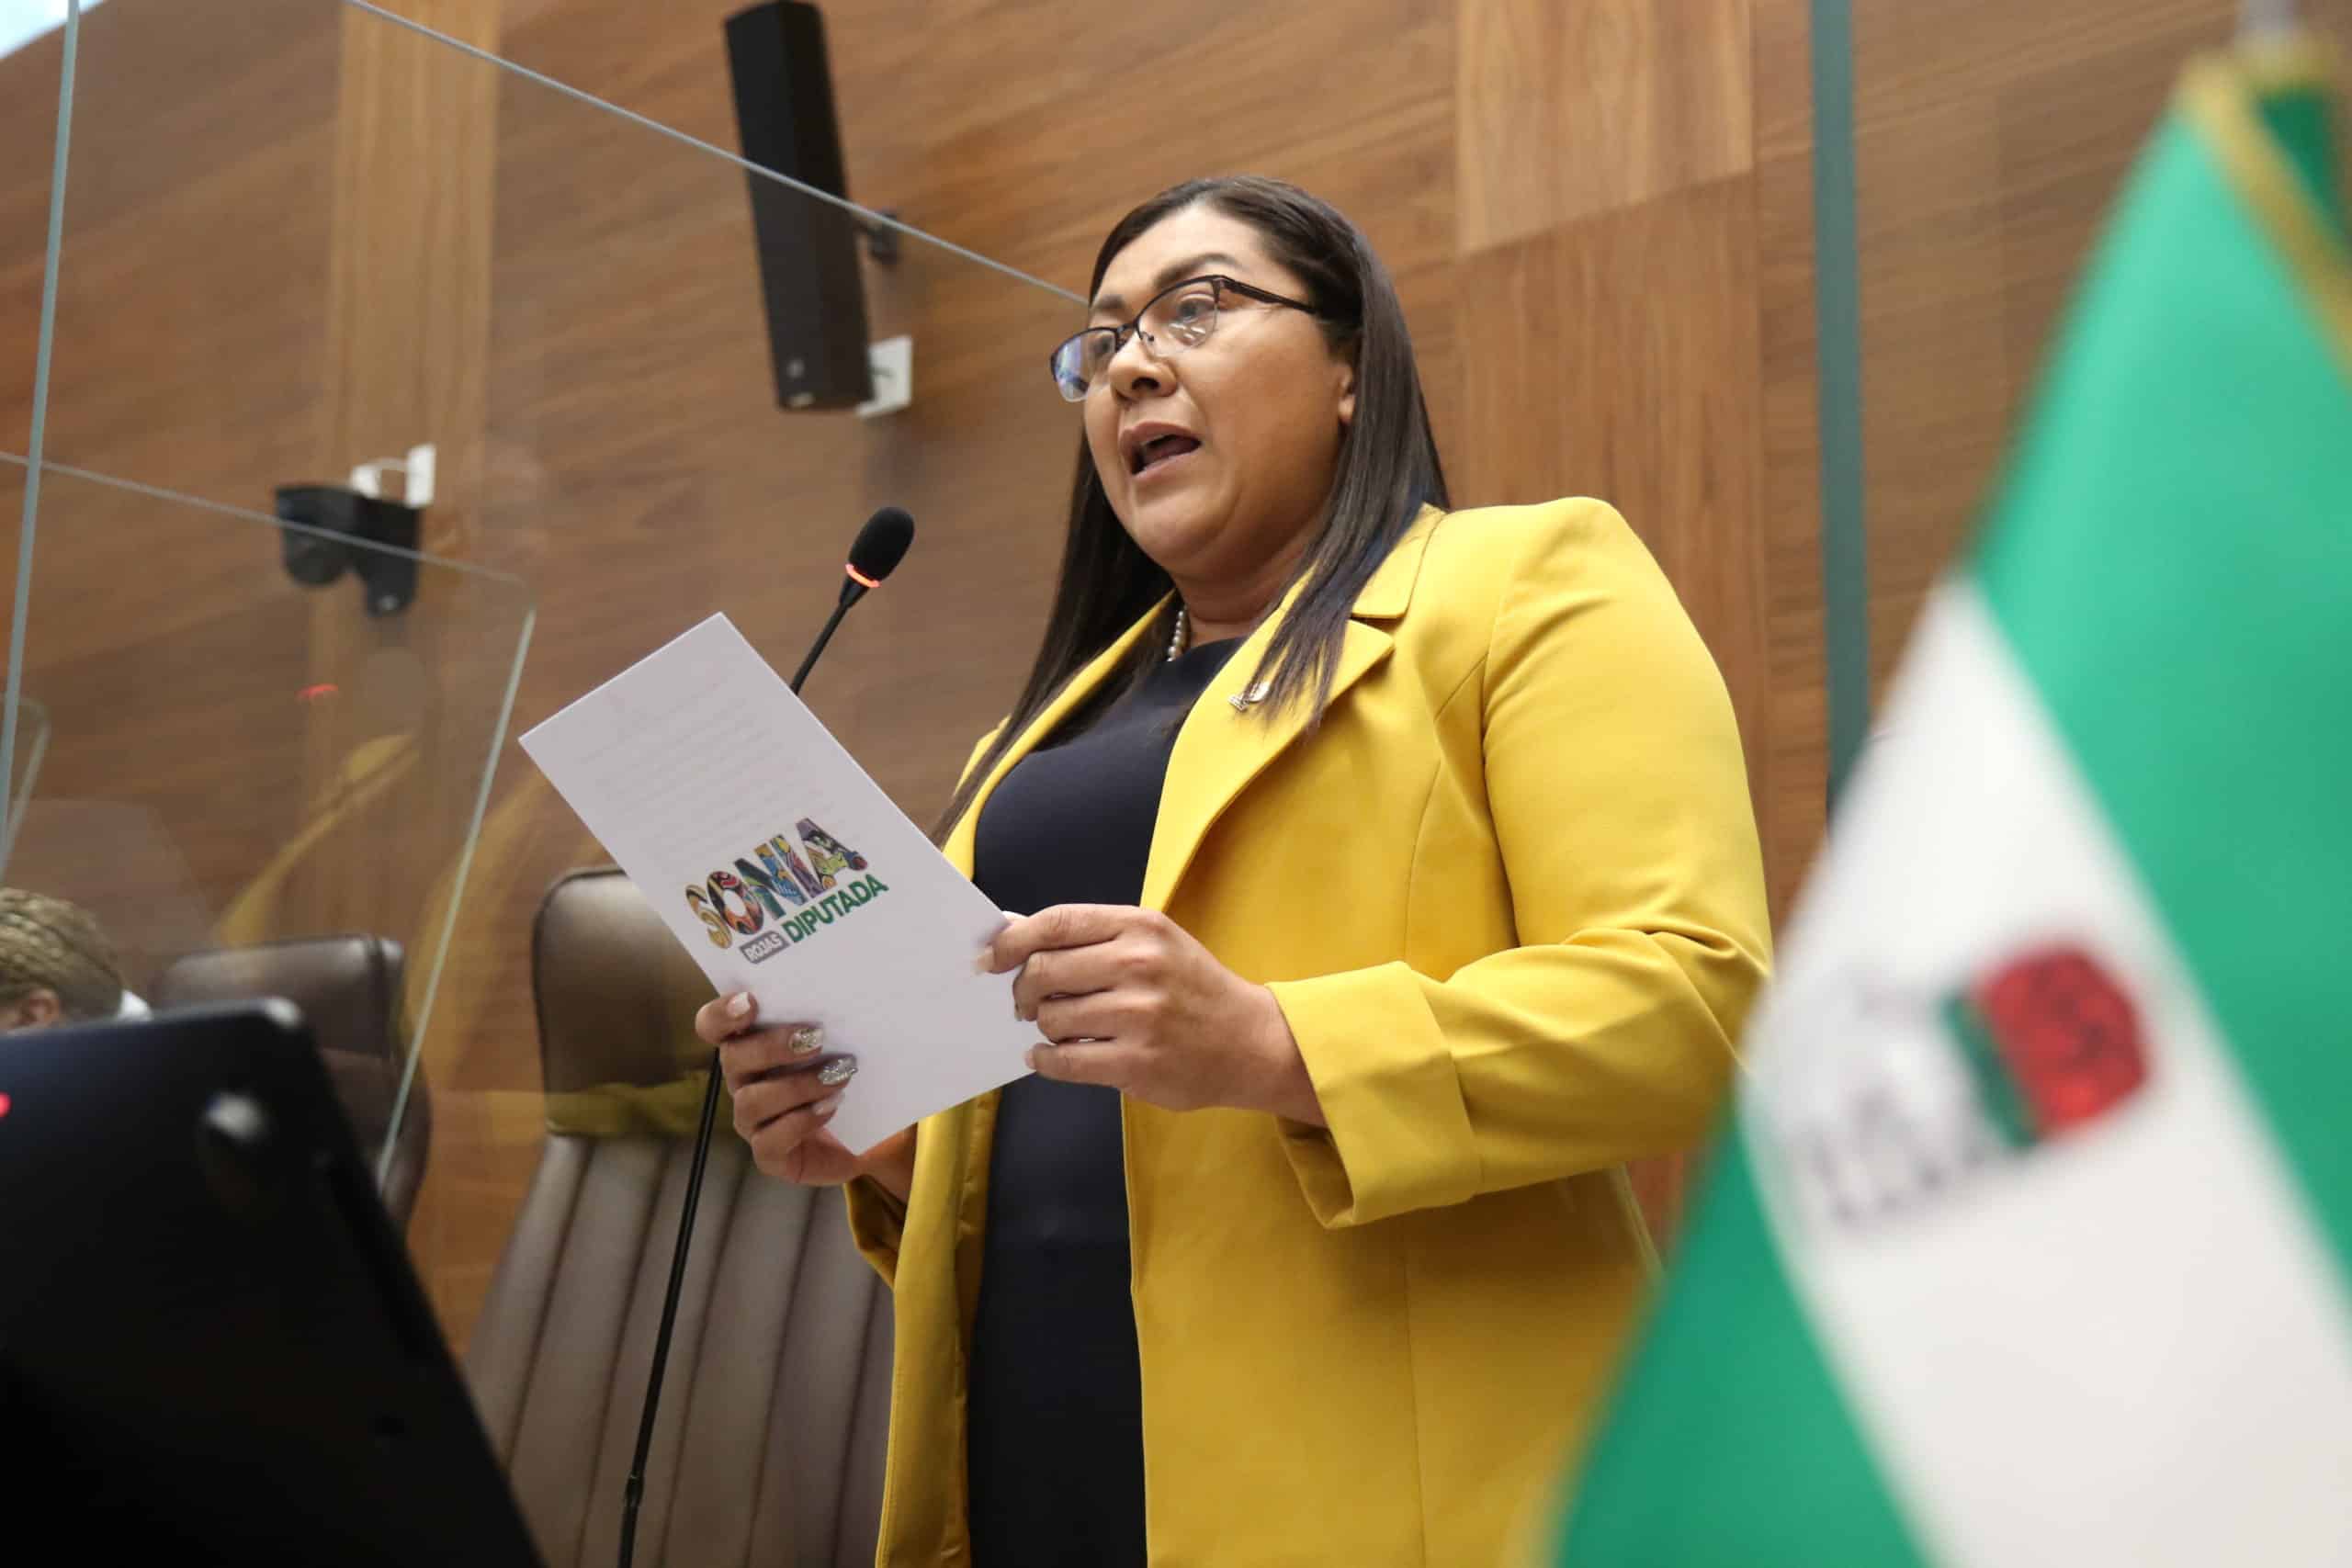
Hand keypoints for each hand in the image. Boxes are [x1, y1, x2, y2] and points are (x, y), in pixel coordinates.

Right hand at [696, 992, 914, 1196]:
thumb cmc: (851, 1077)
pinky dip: (802, 1121)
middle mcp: (744, 1082)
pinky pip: (770, 1141)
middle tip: (815, 1037)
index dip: (722, 1013)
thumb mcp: (846, 1042)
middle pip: (733, 1059)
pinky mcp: (770, 1155)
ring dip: (796, 1085)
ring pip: (751, 1101)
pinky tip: (832, 1107)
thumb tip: (844, 987)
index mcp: (751, 1046)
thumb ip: (831, 1017)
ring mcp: (753, 1122)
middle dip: (771, 1045)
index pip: (714, 1026)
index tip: (750, 1001)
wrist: (875, 1137)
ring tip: (839, 1075)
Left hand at [986, 905, 1323, 1122]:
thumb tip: (1017, 937)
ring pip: (1051, 1019)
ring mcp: (1139, 1016)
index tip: (990, 958)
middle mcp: (1138, 965)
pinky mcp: (1137, 1062)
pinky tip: (1050, 1057)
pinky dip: (1046, 1061)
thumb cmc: (1192, 989)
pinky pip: (1064, 1062)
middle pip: (1043, 971)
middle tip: (1027, 1003)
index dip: (1011, 941)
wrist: (1251, 1040)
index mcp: (1139, 926)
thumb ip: (1094, 938)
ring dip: (1045, 1027)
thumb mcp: (1154, 942)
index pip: (1054, 923)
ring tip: (1062, 1029)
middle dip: (1023, 991)